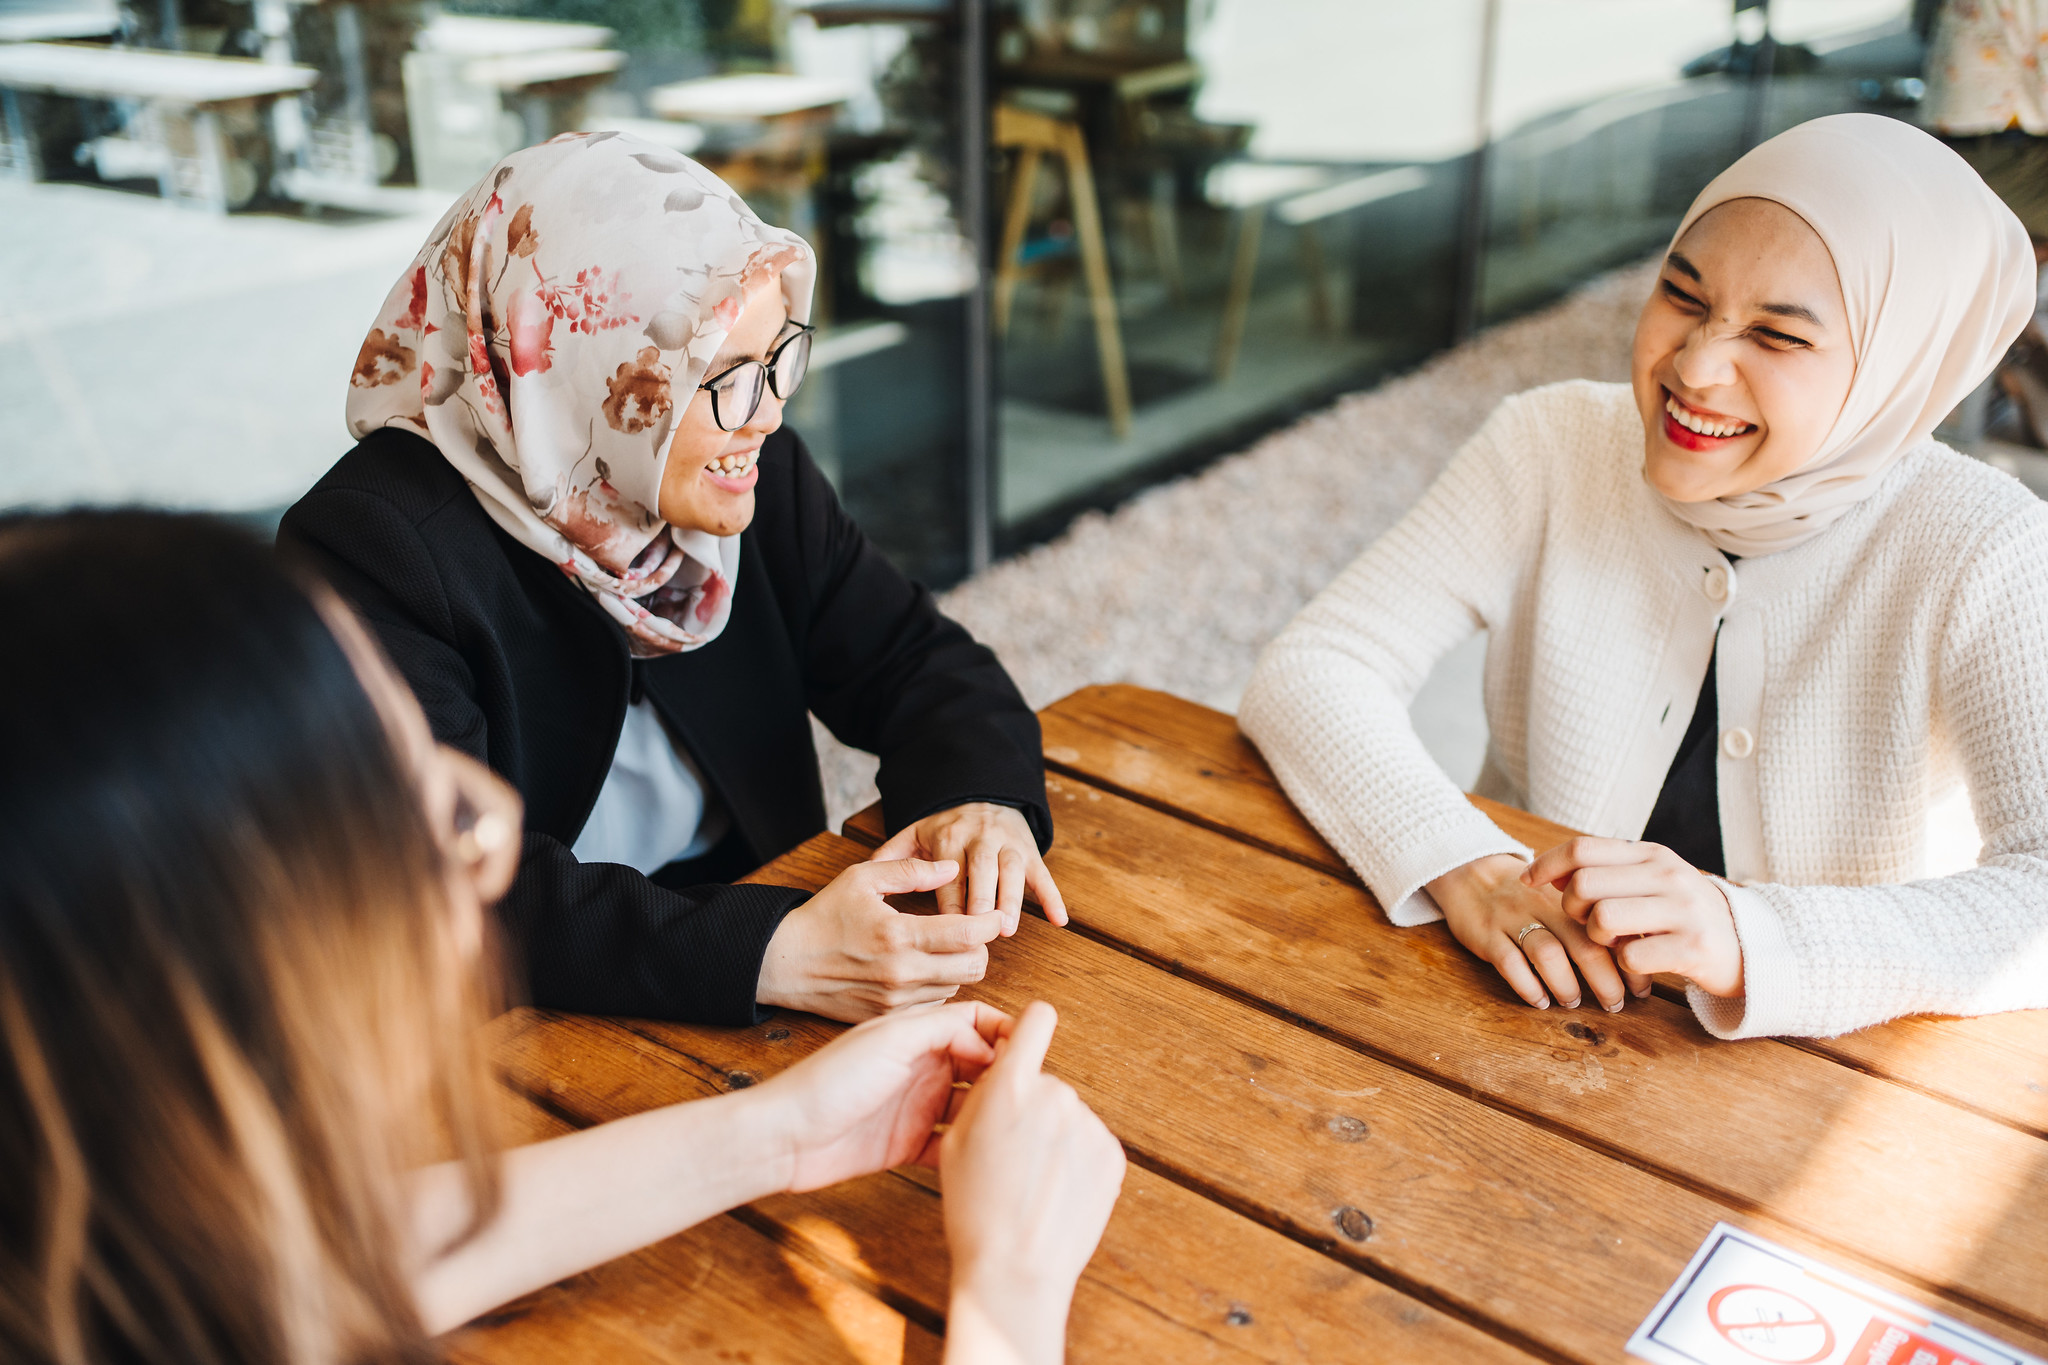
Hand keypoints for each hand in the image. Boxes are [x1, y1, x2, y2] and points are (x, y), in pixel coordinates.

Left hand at [755, 1000, 1010, 1192]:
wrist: (784, 1138)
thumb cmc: (828, 1082)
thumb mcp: (890, 1040)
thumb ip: (942, 1030)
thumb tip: (990, 1041)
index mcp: (918, 1035)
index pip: (975, 1022)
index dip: (1004, 1032)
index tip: (1030, 1050)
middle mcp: (922, 1068)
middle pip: (980, 1065)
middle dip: (1007, 1075)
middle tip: (1032, 1094)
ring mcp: (917, 1107)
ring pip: (972, 1107)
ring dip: (994, 1114)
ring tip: (1017, 1126)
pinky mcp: (908, 1146)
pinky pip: (952, 1146)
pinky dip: (972, 1151)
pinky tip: (988, 1157)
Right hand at [757, 858, 1002, 1020]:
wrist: (785, 963)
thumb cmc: (823, 917)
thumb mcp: (861, 879)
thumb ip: (910, 871)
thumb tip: (952, 868)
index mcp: (897, 935)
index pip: (966, 934)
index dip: (990, 924)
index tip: (994, 916)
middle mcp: (901, 973)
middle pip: (973, 968)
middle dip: (981, 948)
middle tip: (971, 933)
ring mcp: (895, 1000)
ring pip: (957, 987)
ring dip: (960, 967)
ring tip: (944, 948)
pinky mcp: (888, 1016)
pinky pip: (933, 1004)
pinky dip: (939, 986)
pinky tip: (924, 968)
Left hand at [874, 802, 1068, 934]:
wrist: (982, 793)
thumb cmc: (944, 827)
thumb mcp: (914, 833)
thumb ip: (892, 857)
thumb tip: (864, 878)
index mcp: (949, 837)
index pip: (949, 874)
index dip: (949, 901)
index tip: (943, 930)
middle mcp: (981, 838)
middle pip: (983, 871)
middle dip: (982, 900)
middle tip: (978, 932)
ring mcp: (1009, 844)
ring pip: (1013, 870)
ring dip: (1012, 898)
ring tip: (1007, 928)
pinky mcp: (1031, 851)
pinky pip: (1044, 874)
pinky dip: (1053, 897)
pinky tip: (1060, 920)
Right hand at [940, 1002, 1124, 1364]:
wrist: (1014, 1270)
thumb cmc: (974, 1207)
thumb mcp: (955, 1140)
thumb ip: (984, 1093)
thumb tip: (1006, 1067)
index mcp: (1011, 1085)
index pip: (1036, 1019)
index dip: (1031, 1024)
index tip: (1028, 1036)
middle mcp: (1056, 1094)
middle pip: (1046, 1084)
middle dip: (1032, 1109)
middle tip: (1010, 1155)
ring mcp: (1089, 1125)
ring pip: (1068, 1118)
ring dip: (1054, 1138)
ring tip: (1032, 1184)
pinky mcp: (1112, 1155)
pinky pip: (1090, 1145)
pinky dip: (1075, 1164)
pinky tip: (1054, 1195)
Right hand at [1427, 853, 1645, 1011]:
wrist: (1470, 871)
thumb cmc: (1526, 895)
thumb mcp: (1561, 900)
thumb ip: (1595, 921)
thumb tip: (1640, 954)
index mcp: (1569, 898)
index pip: (1610, 930)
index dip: (1629, 961)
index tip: (1641, 988)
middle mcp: (1544, 906)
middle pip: (1584, 944)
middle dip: (1605, 981)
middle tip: (1615, 1005)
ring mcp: (1512, 919)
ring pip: (1547, 954)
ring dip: (1566, 985)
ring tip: (1574, 1002)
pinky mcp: (1485, 933)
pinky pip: (1509, 963)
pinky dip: (1528, 987)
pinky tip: (1540, 1001)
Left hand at [1524, 838, 1743, 996]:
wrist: (1749, 947)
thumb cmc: (1683, 914)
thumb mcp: (1650, 881)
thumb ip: (1606, 872)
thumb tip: (1546, 870)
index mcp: (1652, 854)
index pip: (1583, 849)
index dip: (1546, 864)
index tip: (1526, 881)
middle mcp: (1668, 874)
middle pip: (1584, 884)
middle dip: (1572, 909)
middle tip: (1588, 923)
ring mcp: (1684, 910)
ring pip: (1602, 919)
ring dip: (1597, 938)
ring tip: (1616, 942)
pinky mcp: (1694, 947)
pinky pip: (1629, 956)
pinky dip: (1625, 964)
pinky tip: (1641, 962)